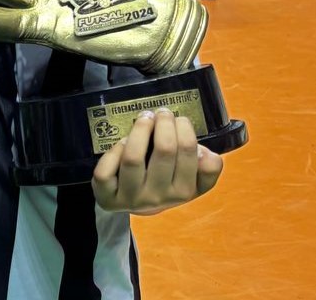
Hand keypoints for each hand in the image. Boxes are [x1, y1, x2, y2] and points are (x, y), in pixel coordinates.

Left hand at [92, 107, 222, 213]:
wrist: (137, 202)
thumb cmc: (166, 180)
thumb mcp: (193, 177)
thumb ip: (207, 167)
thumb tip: (208, 155)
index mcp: (184, 192)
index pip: (190, 155)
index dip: (185, 129)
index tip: (179, 119)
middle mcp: (159, 198)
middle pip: (164, 151)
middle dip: (164, 123)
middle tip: (162, 113)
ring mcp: (132, 198)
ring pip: (133, 158)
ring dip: (139, 130)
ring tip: (145, 118)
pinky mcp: (108, 197)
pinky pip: (106, 171)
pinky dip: (113, 151)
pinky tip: (122, 143)